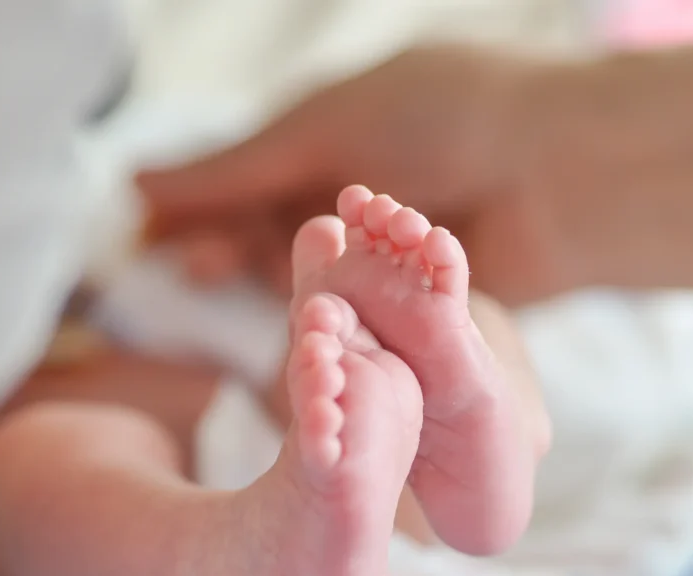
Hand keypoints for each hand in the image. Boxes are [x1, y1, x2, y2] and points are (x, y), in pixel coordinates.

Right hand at [136, 46, 576, 304]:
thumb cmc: (442, 120)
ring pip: (306, 285)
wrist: (556, 170)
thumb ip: (232, 169)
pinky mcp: (414, 309)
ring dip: (280, 290)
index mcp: (329, 142)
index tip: (149, 241)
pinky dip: (325, 329)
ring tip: (256, 296)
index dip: (196, 213)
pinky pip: (353, 325)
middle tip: (199, 269)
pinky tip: (301, 339)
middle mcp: (353, 203)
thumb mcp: (323, 129)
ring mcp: (384, 258)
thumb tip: (136, 183)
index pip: (240, 184)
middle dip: (233, 252)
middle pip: (268, 239)